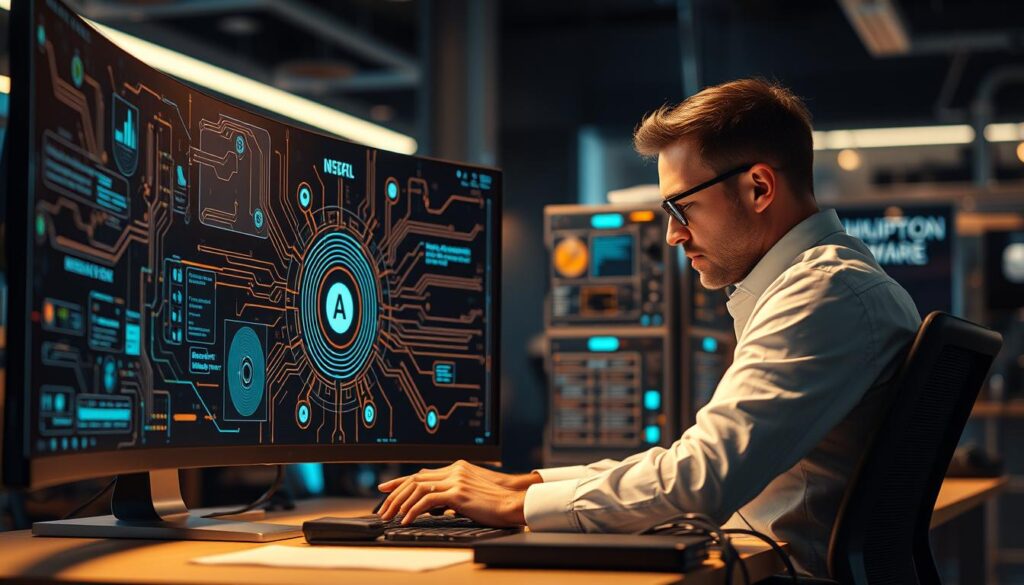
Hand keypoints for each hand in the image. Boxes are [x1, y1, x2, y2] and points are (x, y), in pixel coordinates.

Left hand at [376, 460, 538, 526]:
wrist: (512, 503)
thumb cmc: (493, 503)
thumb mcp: (469, 495)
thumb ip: (452, 495)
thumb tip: (436, 505)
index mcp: (456, 468)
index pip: (422, 473)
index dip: (401, 481)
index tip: (386, 488)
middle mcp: (454, 470)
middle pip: (416, 479)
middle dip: (395, 493)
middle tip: (383, 507)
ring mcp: (456, 479)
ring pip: (418, 488)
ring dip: (400, 503)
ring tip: (391, 516)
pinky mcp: (458, 492)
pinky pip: (427, 500)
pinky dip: (413, 510)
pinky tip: (407, 519)